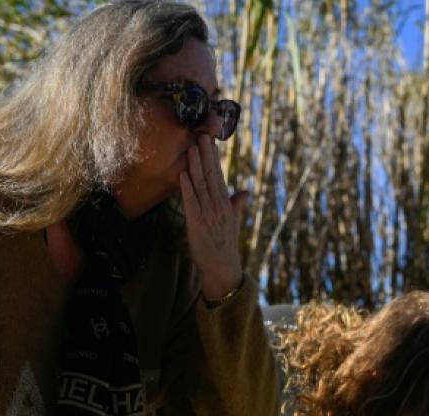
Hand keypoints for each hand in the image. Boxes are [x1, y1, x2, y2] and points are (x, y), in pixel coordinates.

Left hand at [180, 134, 246, 300]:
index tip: (210, 140)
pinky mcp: (197, 224)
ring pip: (201, 185)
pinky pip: (192, 203)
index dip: (214, 157)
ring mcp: (208, 214)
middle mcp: (218, 206)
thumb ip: (237, 205)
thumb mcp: (232, 222)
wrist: (223, 267)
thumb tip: (246, 192)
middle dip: (206, 155)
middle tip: (201, 134)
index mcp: (225, 204)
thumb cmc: (225, 245)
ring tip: (191, 148)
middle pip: (211, 176)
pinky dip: (187, 188)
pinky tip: (183, 174)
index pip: (219, 175)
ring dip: (196, 166)